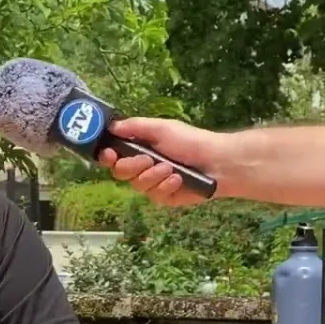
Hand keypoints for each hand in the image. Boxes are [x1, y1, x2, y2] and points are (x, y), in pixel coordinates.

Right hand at [96, 117, 237, 207]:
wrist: (217, 162)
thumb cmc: (190, 141)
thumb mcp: (162, 128)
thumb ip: (135, 126)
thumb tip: (111, 126)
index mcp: (139, 149)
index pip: (113, 156)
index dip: (107, 157)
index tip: (110, 154)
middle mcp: (142, 167)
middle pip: (120, 173)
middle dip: (133, 166)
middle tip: (148, 159)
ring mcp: (153, 184)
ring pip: (138, 186)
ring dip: (154, 176)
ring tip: (172, 168)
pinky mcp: (165, 198)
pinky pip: (155, 196)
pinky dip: (167, 186)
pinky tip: (179, 180)